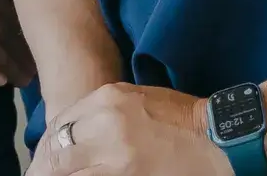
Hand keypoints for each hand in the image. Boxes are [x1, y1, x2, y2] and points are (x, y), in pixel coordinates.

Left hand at [33, 84, 224, 175]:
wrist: (221, 137)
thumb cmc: (184, 119)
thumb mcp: (139, 100)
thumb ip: (105, 113)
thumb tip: (75, 137)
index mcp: (107, 98)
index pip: (59, 127)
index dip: (48, 151)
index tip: (45, 165)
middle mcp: (104, 123)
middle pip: (56, 153)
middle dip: (45, 169)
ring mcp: (113, 155)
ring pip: (65, 171)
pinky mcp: (123, 175)